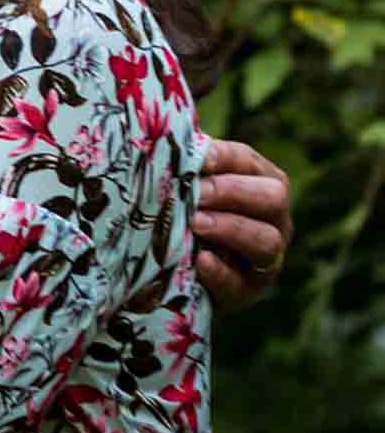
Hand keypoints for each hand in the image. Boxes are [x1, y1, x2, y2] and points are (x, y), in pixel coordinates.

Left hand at [192, 138, 291, 311]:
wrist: (176, 271)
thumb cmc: (181, 212)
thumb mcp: (183, 188)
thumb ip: (181, 166)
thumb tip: (159, 141)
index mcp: (257, 182)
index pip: (248, 161)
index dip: (225, 157)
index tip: (199, 158)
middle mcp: (273, 218)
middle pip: (272, 197)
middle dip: (232, 192)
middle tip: (197, 194)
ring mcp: (266, 258)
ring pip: (266, 240)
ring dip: (229, 228)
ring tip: (196, 224)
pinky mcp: (247, 292)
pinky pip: (241, 284)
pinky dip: (220, 272)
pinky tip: (199, 260)